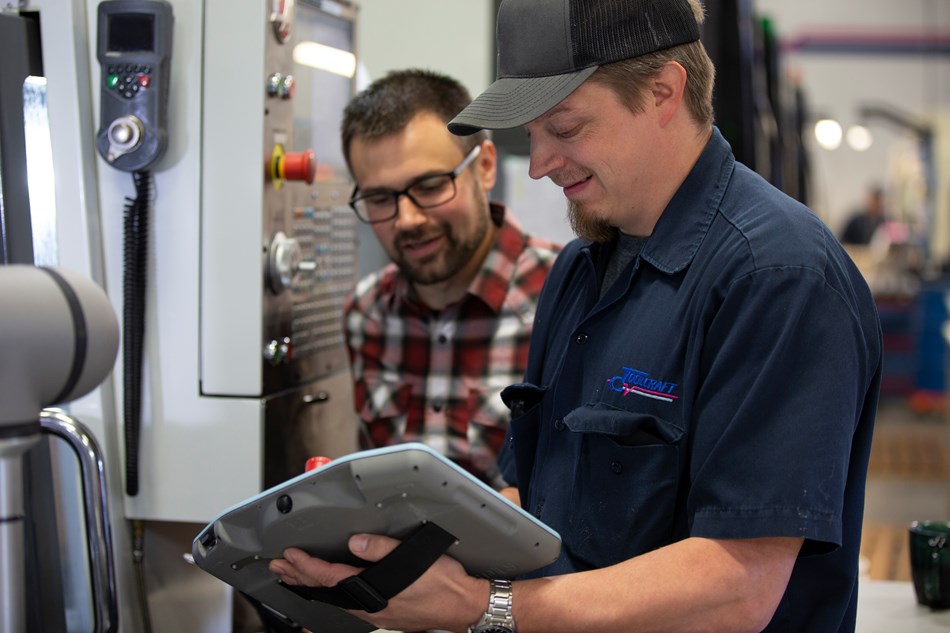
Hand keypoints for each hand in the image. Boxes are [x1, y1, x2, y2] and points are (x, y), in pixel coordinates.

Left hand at [269, 533, 486, 632]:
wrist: (464, 606)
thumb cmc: (445, 583)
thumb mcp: (414, 557)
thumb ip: (382, 549)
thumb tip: (355, 543)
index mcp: (375, 590)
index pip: (331, 577)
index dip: (307, 566)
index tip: (290, 556)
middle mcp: (371, 606)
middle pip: (327, 591)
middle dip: (300, 577)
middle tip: (279, 567)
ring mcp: (377, 614)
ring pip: (335, 600)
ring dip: (313, 586)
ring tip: (295, 578)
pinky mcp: (385, 615)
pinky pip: (348, 606)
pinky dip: (331, 596)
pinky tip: (330, 593)